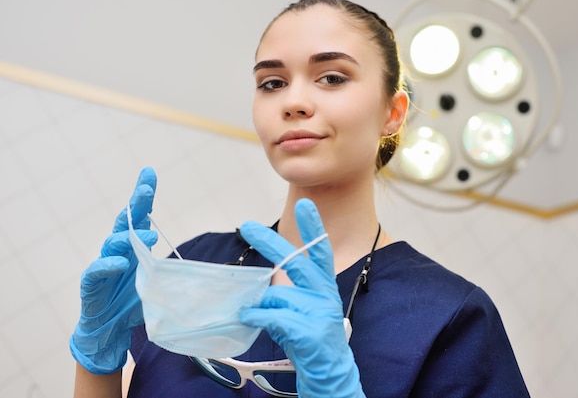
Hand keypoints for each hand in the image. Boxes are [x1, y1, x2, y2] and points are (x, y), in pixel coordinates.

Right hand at [70, 167, 157, 374]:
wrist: (110, 331)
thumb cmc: (135, 302)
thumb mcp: (158, 280)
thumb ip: (169, 267)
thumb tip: (198, 262)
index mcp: (134, 246)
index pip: (138, 216)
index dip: (143, 195)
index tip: (149, 172)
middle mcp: (118, 250)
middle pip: (125, 222)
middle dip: (135, 204)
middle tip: (146, 191)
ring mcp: (103, 265)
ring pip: (113, 244)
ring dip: (130, 238)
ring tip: (150, 236)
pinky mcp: (91, 284)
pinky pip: (96, 272)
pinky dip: (108, 266)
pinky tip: (120, 263)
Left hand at [239, 199, 364, 397]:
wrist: (330, 374)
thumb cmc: (310, 340)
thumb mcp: (301, 311)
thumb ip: (285, 294)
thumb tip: (256, 288)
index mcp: (324, 286)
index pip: (320, 251)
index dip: (313, 227)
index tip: (305, 204)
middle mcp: (325, 294)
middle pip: (296, 262)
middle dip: (269, 243)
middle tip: (245, 226)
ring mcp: (320, 312)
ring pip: (277, 295)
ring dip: (261, 306)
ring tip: (258, 317)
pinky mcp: (310, 331)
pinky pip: (273, 316)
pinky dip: (256, 316)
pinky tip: (248, 318)